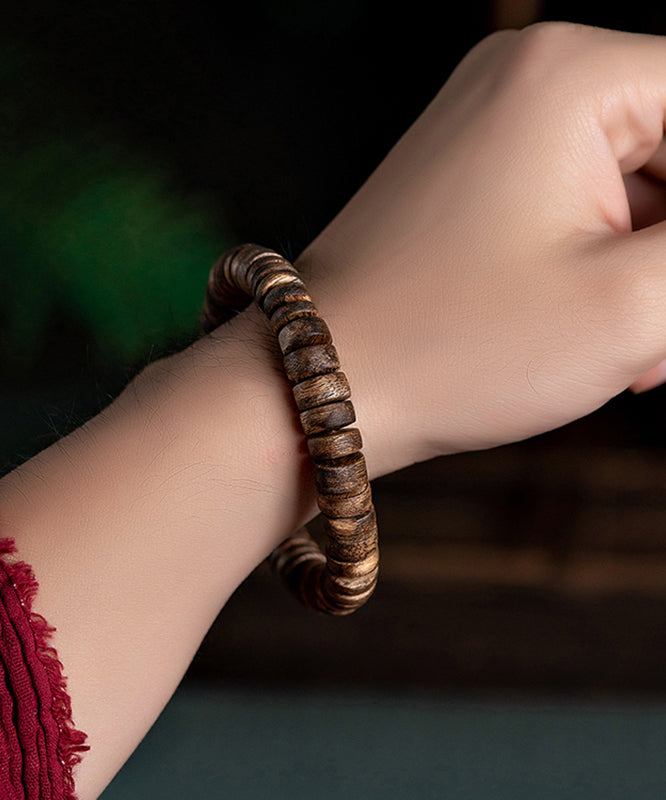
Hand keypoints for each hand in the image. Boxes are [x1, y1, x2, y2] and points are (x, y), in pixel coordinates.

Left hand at [296, 22, 665, 472]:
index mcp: (570, 73)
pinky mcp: (468, 178)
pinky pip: (568, 208)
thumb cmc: (456, 346)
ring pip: (624, 189)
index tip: (664, 294)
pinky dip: (594, 269)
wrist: (321, 384)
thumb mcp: (633, 304)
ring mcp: (487, 127)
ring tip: (625, 355)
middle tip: (656, 339)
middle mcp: (522, 77)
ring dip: (643, 273)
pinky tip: (585, 336)